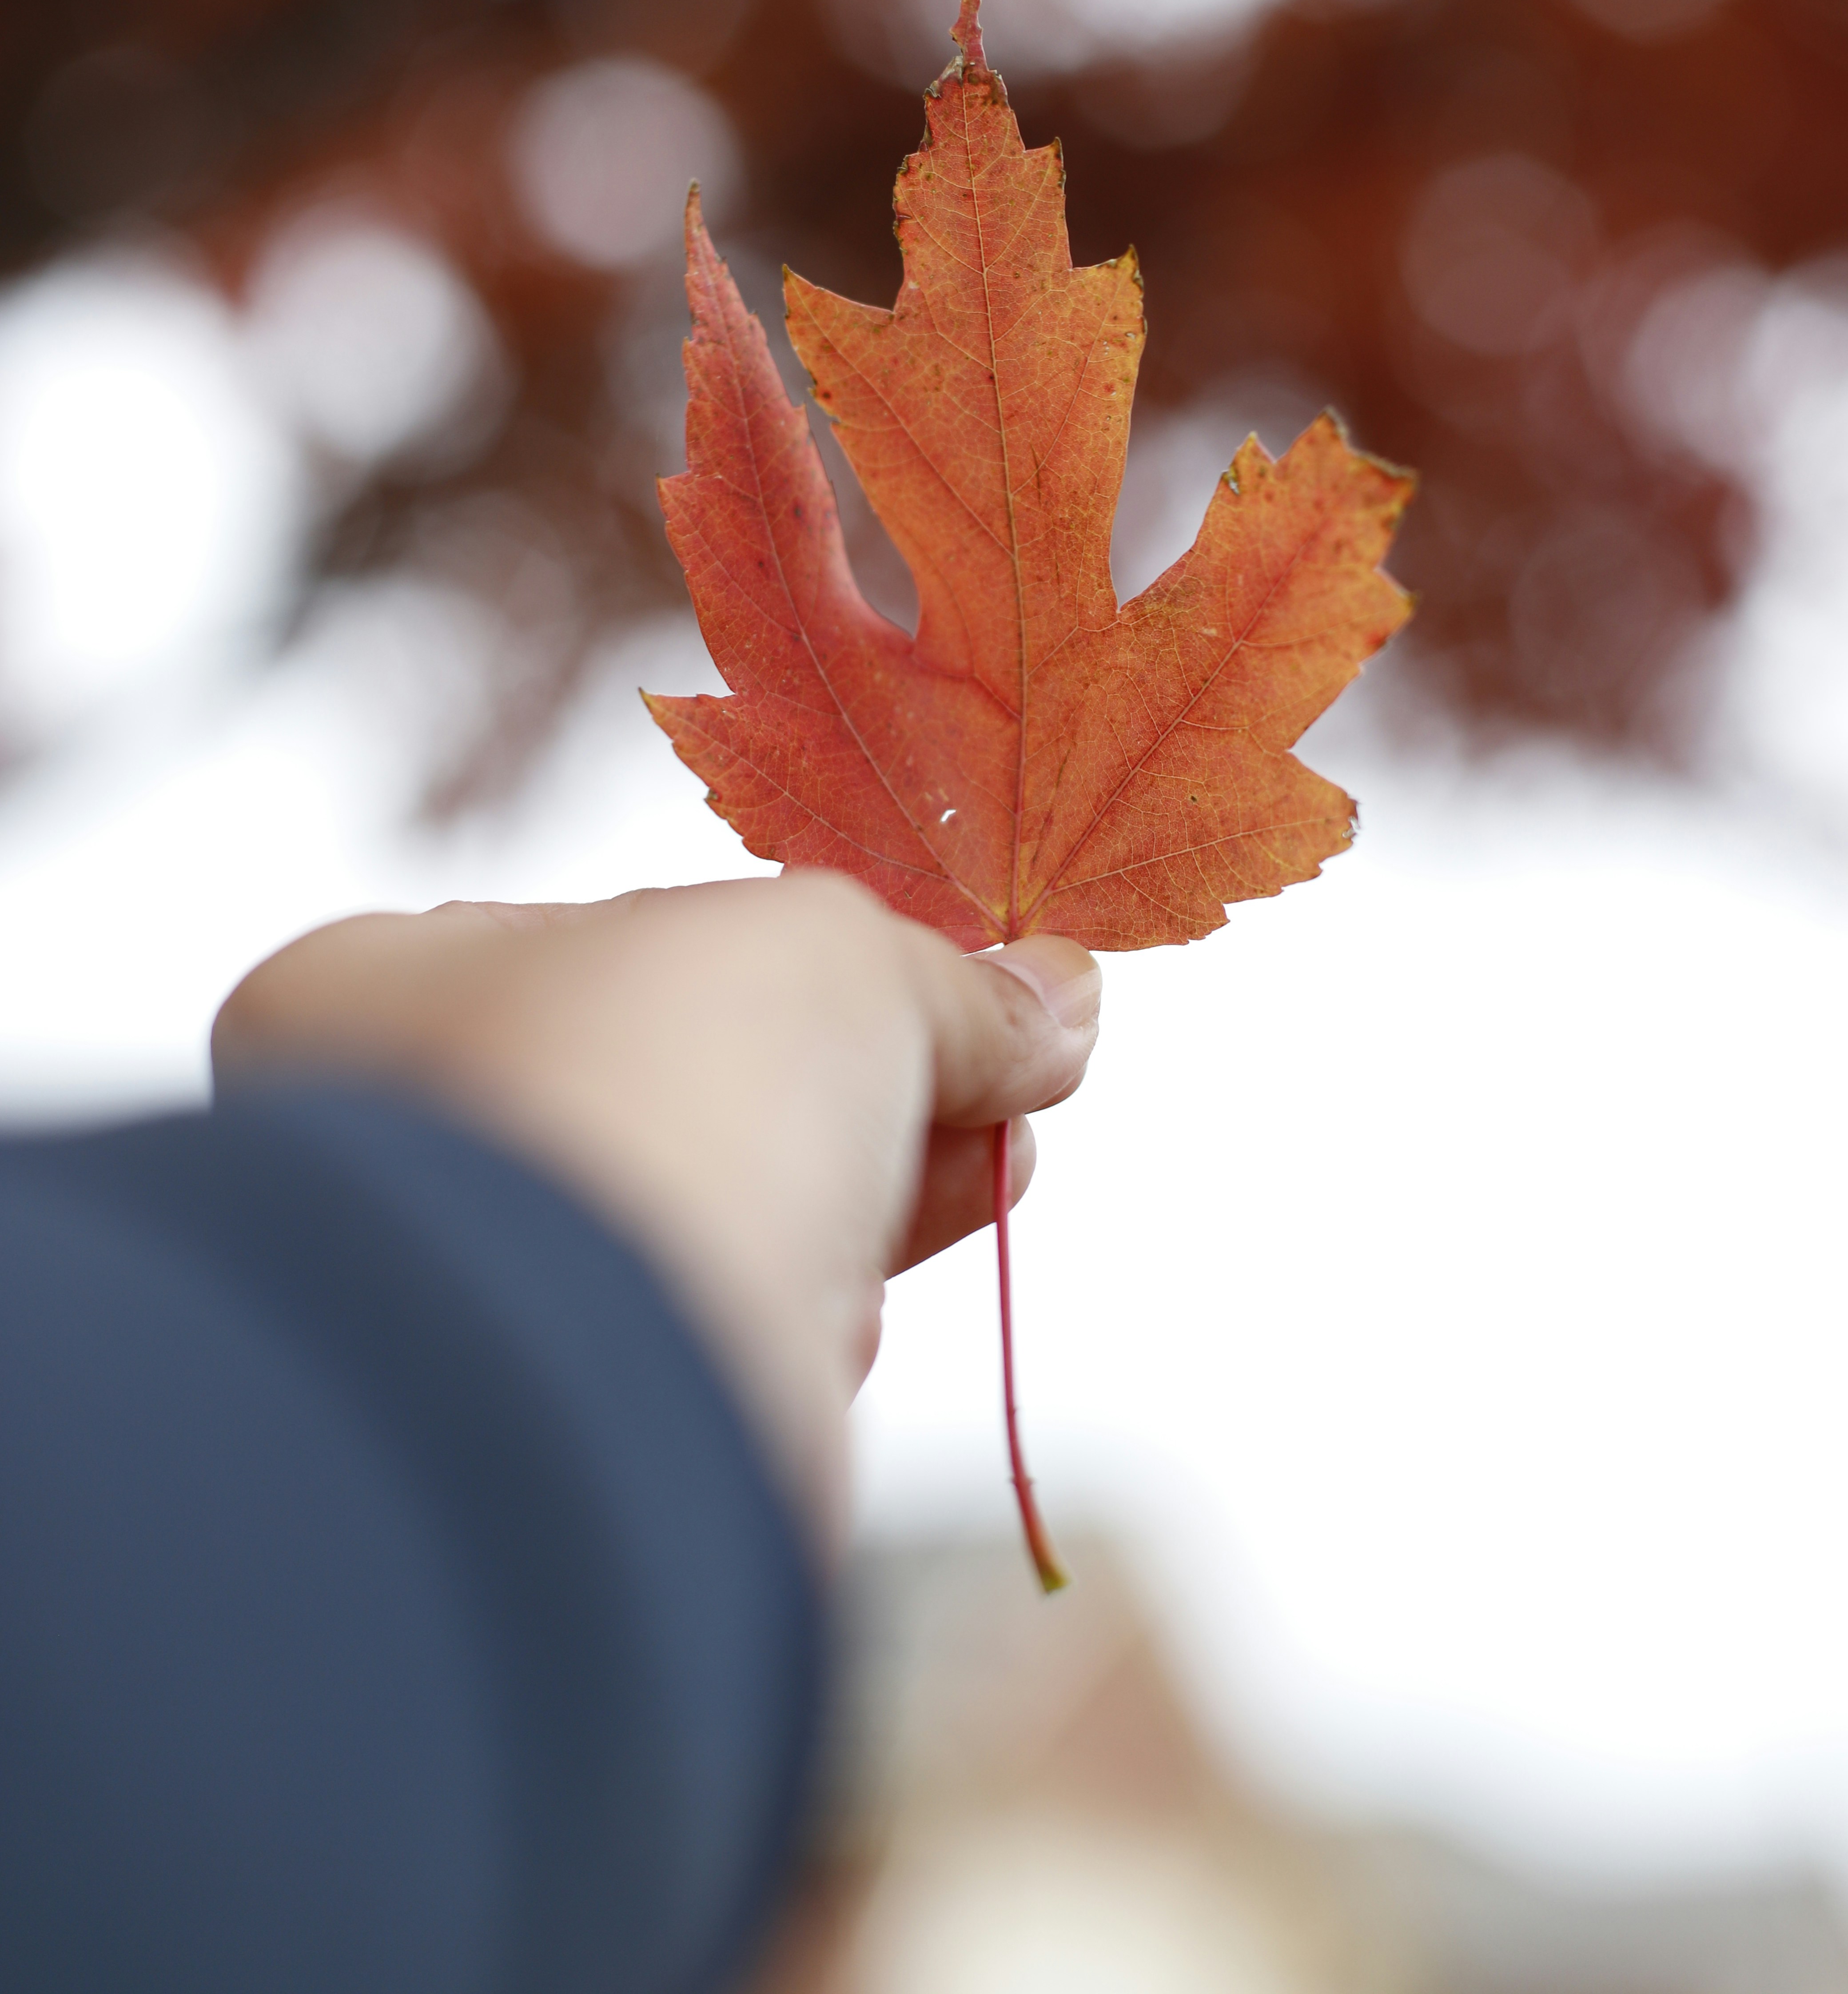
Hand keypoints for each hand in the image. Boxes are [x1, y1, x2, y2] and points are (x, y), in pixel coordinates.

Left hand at [212, 876, 1099, 1546]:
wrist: (595, 1375)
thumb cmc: (651, 1090)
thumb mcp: (833, 955)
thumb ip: (943, 979)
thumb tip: (1054, 1000)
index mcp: (386, 992)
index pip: (606, 942)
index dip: (777, 954)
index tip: (927, 975)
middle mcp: (411, 1147)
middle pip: (682, 1091)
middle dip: (860, 1081)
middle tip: (1001, 1075)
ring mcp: (492, 1297)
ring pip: (711, 1228)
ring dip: (863, 1196)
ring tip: (995, 1162)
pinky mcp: (578, 1436)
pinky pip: (724, 1349)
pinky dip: (817, 1317)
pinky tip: (871, 1298)